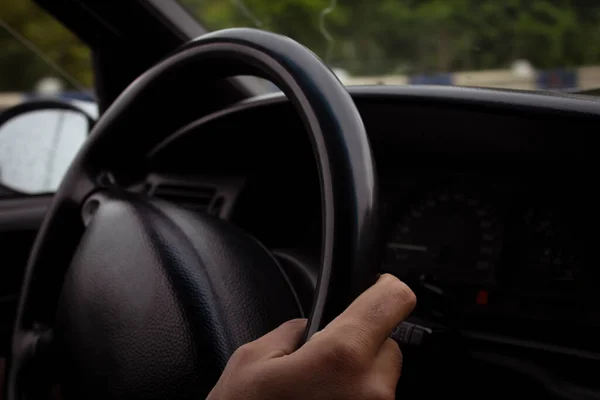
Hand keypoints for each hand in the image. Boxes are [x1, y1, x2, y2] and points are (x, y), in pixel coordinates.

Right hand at [208, 273, 416, 399]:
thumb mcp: (253, 359)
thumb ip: (296, 332)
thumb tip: (315, 328)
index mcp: (342, 357)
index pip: (394, 301)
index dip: (386, 288)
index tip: (379, 288)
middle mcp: (372, 392)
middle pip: (386, 346)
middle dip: (359, 347)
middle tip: (321, 365)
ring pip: (380, 381)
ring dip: (356, 382)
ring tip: (316, 398)